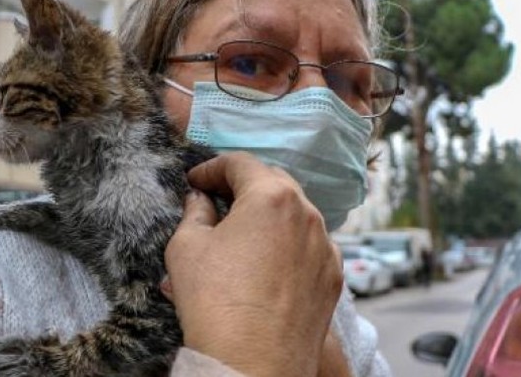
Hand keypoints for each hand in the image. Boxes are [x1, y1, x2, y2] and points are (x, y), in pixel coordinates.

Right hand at [164, 152, 342, 376]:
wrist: (253, 365)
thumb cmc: (216, 303)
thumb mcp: (187, 248)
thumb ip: (194, 213)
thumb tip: (200, 200)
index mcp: (272, 197)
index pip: (240, 163)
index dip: (212, 168)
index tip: (195, 180)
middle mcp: (308, 214)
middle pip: (274, 183)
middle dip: (244, 186)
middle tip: (217, 199)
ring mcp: (326, 247)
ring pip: (297, 215)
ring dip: (269, 215)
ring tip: (242, 233)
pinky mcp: (333, 278)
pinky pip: (310, 247)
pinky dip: (288, 244)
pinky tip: (267, 263)